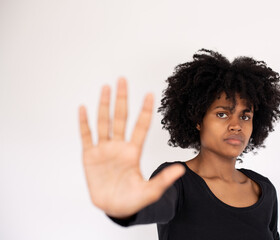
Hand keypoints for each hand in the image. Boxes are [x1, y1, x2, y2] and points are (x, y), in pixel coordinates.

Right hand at [78, 78, 184, 217]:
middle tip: (123, 79)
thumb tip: (181, 170)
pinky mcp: (90, 156)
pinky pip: (86, 136)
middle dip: (122, 99)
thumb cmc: (132, 200)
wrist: (113, 208)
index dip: (145, 111)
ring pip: (104, 122)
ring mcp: (104, 149)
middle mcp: (119, 146)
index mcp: (133, 152)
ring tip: (106, 87)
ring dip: (104, 104)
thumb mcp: (150, 191)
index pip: (140, 126)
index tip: (150, 94)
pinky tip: (83, 108)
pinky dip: (84, 122)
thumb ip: (163, 180)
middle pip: (120, 117)